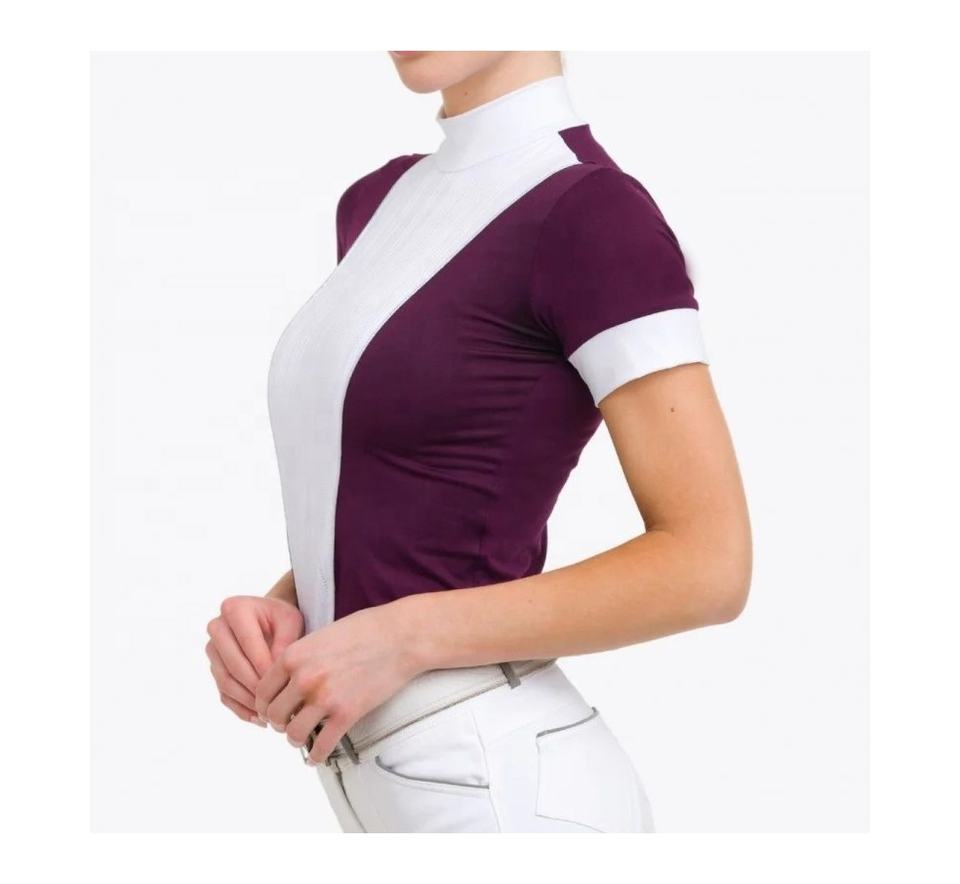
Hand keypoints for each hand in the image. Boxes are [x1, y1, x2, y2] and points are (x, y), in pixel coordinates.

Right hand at [206, 595, 304, 725]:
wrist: (270, 620)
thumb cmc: (282, 619)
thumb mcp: (291, 621)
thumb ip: (285, 641)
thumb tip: (274, 671)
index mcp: (234, 609)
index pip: (248, 643)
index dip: (265, 666)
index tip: (284, 684)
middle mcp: (217, 627)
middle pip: (233, 665)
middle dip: (256, 687)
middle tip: (277, 703)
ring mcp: (212, 650)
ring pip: (226, 682)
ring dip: (248, 701)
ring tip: (270, 714)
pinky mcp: (214, 669)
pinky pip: (223, 693)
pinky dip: (241, 708)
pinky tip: (259, 718)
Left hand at [254, 598, 423, 763]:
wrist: (400, 636)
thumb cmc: (365, 630)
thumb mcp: (322, 635)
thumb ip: (301, 657)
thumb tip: (288, 680)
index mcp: (294, 655)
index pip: (262, 691)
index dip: (265, 704)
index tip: (273, 710)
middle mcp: (303, 678)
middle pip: (274, 715)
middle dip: (279, 722)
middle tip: (289, 723)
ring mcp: (324, 698)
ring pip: (293, 734)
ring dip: (296, 739)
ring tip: (303, 737)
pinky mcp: (347, 714)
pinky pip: (321, 746)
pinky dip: (316, 756)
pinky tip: (317, 756)